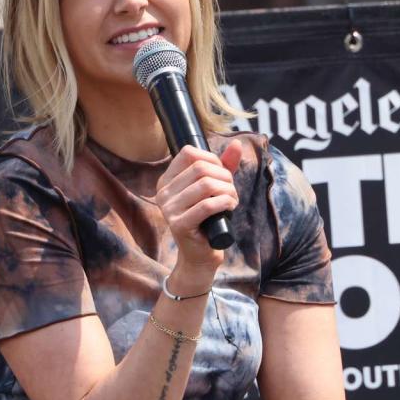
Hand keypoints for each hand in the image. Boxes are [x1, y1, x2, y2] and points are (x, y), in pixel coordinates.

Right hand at [154, 141, 242, 276]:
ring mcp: (168, 209)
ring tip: (232, 201)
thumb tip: (237, 144)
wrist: (200, 255)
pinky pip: (207, 205)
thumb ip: (223, 166)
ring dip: (228, 191)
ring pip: (206, 185)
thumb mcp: (215, 189)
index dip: (212, 158)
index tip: (222, 173)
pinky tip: (230, 208)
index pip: (188, 153)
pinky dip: (225, 203)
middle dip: (224, 177)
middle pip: (200, 168)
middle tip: (231, 191)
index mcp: (166, 180)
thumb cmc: (208, 220)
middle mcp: (162, 193)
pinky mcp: (179, 225)